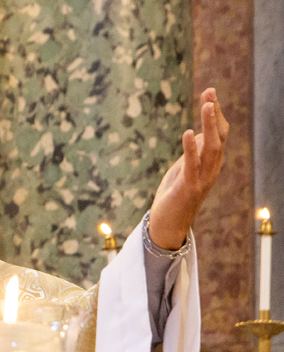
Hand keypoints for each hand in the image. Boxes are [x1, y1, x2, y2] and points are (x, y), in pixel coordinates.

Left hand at [148, 88, 229, 249]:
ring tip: (207, 105)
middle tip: (210, 92)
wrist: (168, 224)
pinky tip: (189, 133)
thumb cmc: (175, 195)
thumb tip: (200, 133)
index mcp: (211, 164)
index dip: (216, 114)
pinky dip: (191, 148)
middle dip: (214, 114)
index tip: (210, 93)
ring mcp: (202, 179)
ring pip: (211, 148)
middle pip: (219, 137)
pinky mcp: (188, 188)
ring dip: (210, 126)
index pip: (219, 134)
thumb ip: (194, 152)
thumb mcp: (184, 168)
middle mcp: (212, 170)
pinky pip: (192, 166)